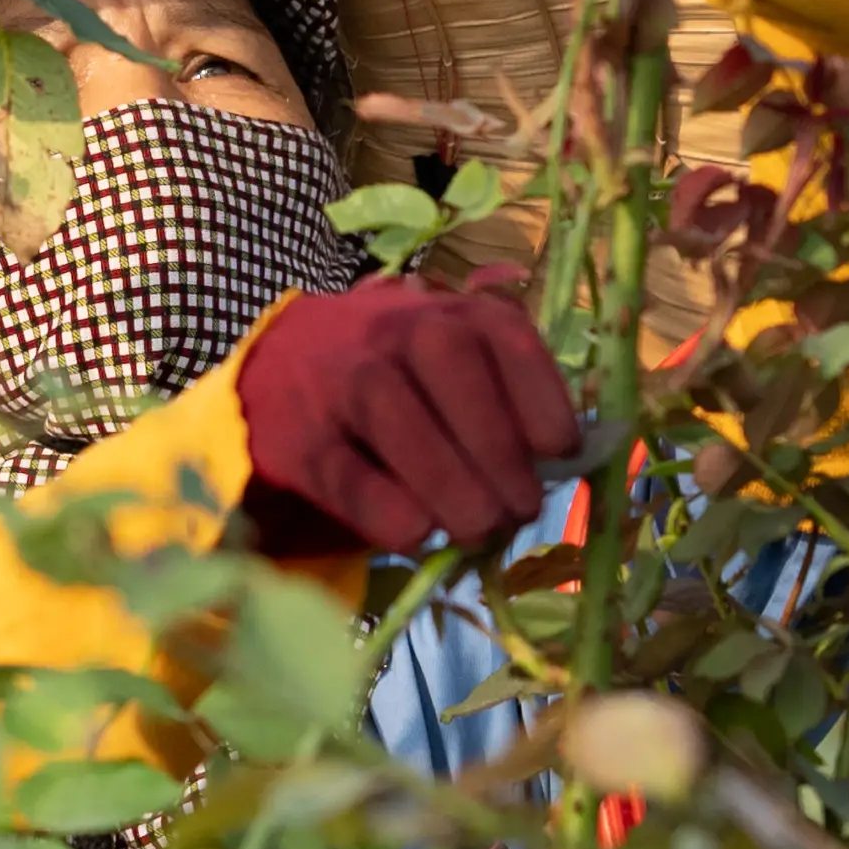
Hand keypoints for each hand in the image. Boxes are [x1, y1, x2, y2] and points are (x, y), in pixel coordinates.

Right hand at [232, 271, 585, 565]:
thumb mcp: (454, 361)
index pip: (506, 340)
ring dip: (451, 486)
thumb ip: (508, 399)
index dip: (541, 400)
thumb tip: (569, 464)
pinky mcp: (298, 436)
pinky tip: (419, 535)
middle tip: (519, 511)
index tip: (559, 453)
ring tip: (478, 530)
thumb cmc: (396, 373)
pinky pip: (348, 476)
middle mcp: (395, 330)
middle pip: (454, 372)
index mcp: (451, 312)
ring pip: (400, 419)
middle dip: (498, 452)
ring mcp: (340, 378)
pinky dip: (389, 513)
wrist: (280, 366)